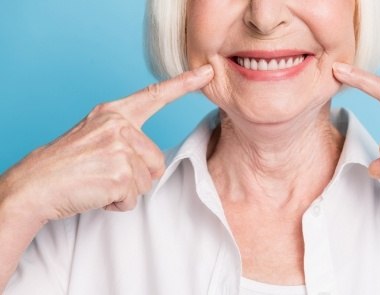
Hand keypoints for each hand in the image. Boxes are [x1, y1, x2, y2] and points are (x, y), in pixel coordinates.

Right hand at [0, 64, 213, 221]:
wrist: (35, 184)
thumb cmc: (65, 164)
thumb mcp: (94, 136)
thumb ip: (123, 137)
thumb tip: (150, 160)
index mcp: (113, 113)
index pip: (154, 95)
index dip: (183, 84)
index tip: (206, 73)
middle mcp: (119, 125)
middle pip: (156, 159)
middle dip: (136, 175)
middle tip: (104, 174)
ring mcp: (120, 148)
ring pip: (146, 180)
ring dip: (125, 190)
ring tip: (98, 182)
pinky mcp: (120, 173)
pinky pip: (133, 198)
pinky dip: (116, 203)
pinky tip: (96, 193)